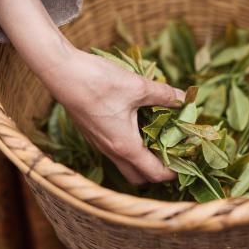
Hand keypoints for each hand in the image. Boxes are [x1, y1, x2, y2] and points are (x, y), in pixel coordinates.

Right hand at [46, 49, 183, 183]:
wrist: (62, 72)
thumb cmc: (99, 82)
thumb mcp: (138, 86)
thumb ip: (163, 95)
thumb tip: (184, 99)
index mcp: (125, 146)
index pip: (154, 174)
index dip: (173, 172)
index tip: (187, 161)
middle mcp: (111, 151)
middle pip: (137, 176)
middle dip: (156, 171)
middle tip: (172, 152)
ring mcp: (99, 143)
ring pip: (124, 162)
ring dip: (142, 156)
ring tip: (157, 136)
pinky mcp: (91, 132)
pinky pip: (113, 149)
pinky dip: (128, 144)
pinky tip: (136, 122)